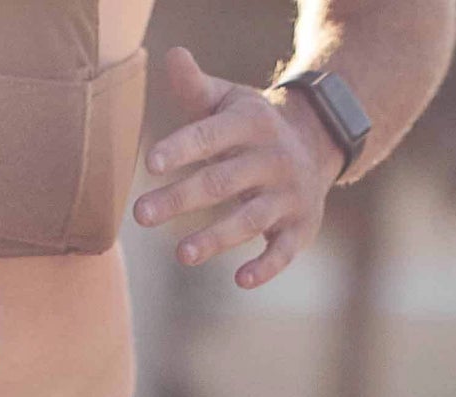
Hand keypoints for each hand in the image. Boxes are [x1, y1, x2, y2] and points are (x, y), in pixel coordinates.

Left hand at [132, 46, 346, 289]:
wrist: (315, 146)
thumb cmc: (251, 129)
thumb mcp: (229, 104)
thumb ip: (197, 89)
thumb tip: (172, 55)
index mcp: (251, 124)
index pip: (211, 136)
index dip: (182, 148)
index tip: (150, 163)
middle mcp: (272, 159)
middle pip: (222, 182)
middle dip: (181, 198)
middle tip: (140, 214)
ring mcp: (288, 195)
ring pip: (250, 219)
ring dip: (217, 237)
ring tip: (181, 254)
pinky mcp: (299, 227)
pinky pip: (283, 251)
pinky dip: (267, 267)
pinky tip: (241, 281)